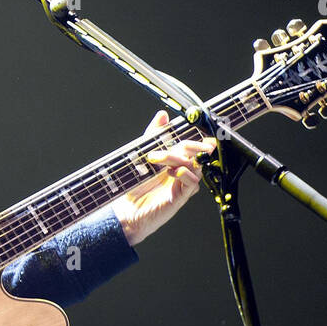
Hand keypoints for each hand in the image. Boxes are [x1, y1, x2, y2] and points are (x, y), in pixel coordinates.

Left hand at [112, 111, 215, 245]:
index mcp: (174, 160)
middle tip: (175, 144)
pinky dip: (184, 173)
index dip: (198, 139)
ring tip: (156, 159)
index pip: (192, 145)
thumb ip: (153, 135)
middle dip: (189, 145)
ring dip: (176, 158)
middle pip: (196, 153)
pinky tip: (171, 172)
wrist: (125, 210)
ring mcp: (182, 184)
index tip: (200, 131)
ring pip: (194, 165)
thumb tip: (163, 115)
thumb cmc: (134, 185)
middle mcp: (181, 171)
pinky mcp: (180, 197)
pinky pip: (192, 182)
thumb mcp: (141, 154)